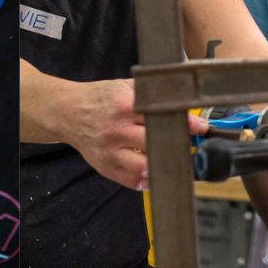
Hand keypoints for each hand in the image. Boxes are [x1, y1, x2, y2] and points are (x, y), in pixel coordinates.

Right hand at [52, 78, 208, 189]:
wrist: (66, 112)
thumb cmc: (98, 99)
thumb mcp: (122, 86)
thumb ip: (150, 90)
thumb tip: (182, 92)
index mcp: (123, 105)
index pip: (161, 115)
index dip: (185, 123)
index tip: (200, 128)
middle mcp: (116, 129)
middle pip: (157, 143)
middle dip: (178, 145)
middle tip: (188, 144)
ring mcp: (110, 151)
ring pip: (145, 167)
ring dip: (163, 165)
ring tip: (172, 160)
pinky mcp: (105, 167)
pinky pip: (132, 181)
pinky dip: (147, 180)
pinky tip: (153, 171)